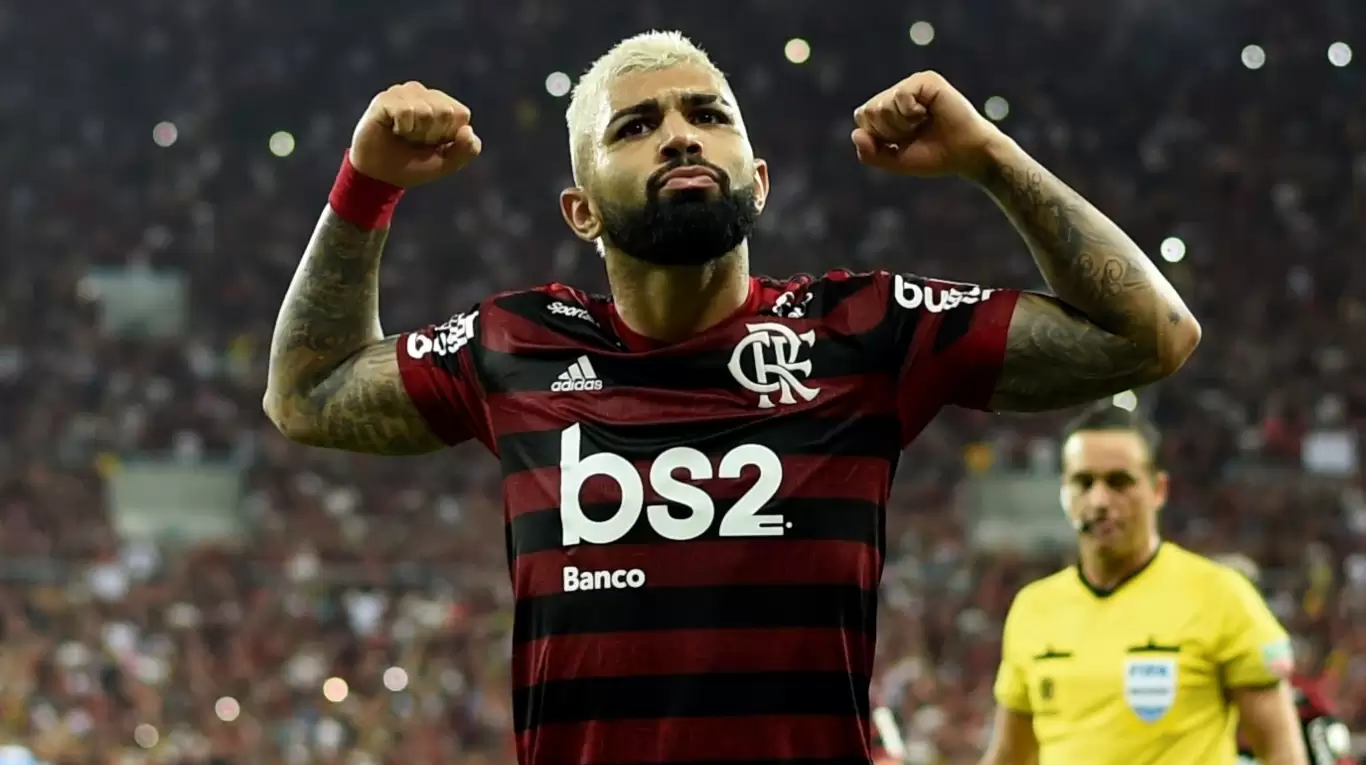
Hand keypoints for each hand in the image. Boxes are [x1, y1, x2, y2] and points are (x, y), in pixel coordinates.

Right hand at [350, 81, 481, 187]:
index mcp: (442, 105)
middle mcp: (424, 94)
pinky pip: (406, 111)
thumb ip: (467, 149)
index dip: (449, 136)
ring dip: (415, 133)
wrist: (379, 176)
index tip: (433, 144)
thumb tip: (467, 129)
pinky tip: (392, 129)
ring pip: (426, 111)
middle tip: (415, 141)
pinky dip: (402, 128)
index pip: (461, 114)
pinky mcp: (385, 98)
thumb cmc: (413, 166)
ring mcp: (403, 93)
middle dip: (432, 135)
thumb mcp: (447, 163)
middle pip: (445, 112)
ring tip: (403, 135)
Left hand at [852, 71, 1004, 178]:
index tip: (902, 142)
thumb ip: (870, 153)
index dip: (879, 137)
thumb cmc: (935, 156)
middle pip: (868, 111)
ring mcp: (912, 85)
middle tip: (915, 133)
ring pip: (882, 104)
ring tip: (923, 123)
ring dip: (902, 124)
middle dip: (889, 132)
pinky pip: (900, 96)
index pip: (862, 119)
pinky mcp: (926, 80)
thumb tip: (855, 134)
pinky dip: (911, 112)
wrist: (967, 155)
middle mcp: (898, 94)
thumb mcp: (895, 161)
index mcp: (888, 110)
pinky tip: (928, 113)